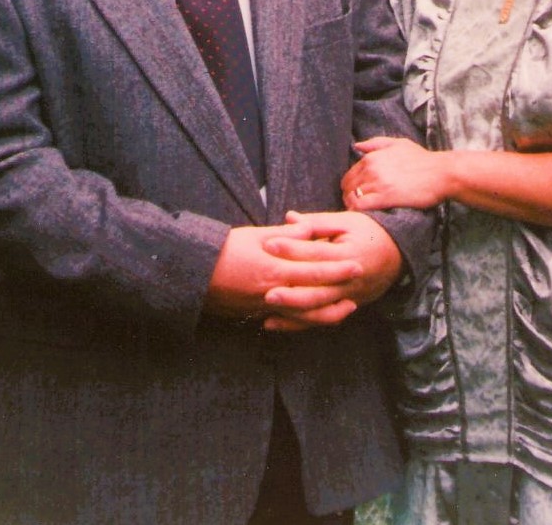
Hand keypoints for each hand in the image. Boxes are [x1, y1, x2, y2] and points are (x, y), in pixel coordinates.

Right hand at [205, 221, 363, 327]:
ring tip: (348, 307)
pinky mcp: (258, 314)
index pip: (314, 269)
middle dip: (340, 289)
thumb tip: (309, 230)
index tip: (357, 263)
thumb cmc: (223, 249)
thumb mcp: (254, 235)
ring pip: (305, 316)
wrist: (191, 274)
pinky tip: (318, 317)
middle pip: (315, 294)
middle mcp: (273, 291)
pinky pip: (289, 322)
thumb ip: (285, 235)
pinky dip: (307, 321)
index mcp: (274, 268)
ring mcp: (266, 307)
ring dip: (329, 313)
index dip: (337, 268)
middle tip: (360, 282)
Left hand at [260, 211, 404, 331]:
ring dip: (292, 310)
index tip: (268, 245)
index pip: (316, 252)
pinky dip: (298, 324)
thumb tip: (289, 218)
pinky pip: (320, 319)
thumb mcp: (346, 222)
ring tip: (267, 307)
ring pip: (318, 308)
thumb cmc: (369, 233)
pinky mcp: (347, 307)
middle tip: (265, 289)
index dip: (292, 248)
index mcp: (348, 253)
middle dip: (290, 290)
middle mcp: (349, 279)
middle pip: (317, 287)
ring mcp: (349, 296)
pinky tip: (274, 324)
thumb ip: (317, 223)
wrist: (399, 254)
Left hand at [342, 136, 452, 211]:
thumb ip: (376, 143)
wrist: (442, 173)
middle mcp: (372, 168)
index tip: (358, 195)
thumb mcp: (399, 144)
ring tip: (361, 212)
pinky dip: (357, 211)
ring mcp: (378, 182)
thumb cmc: (423, 160)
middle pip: (347, 187)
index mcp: (372, 157)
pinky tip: (364, 215)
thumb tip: (357, 146)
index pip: (349, 175)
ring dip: (353, 206)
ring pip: (351, 197)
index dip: (351, 187)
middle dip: (349, 197)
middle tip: (358, 206)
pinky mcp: (385, 197)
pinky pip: (360, 206)